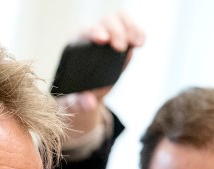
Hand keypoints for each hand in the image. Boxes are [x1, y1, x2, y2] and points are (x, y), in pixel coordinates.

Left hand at [59, 10, 145, 138]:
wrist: (85, 96)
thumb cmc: (75, 96)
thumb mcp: (73, 102)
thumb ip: (78, 102)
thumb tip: (89, 103)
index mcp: (75, 46)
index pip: (85, 32)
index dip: (95, 32)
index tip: (103, 40)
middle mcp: (91, 36)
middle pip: (105, 23)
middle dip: (115, 31)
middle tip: (120, 47)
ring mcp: (109, 36)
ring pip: (120, 20)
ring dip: (130, 29)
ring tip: (136, 43)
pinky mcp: (122, 40)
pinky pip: (132, 28)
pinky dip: (139, 33)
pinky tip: (140, 43)